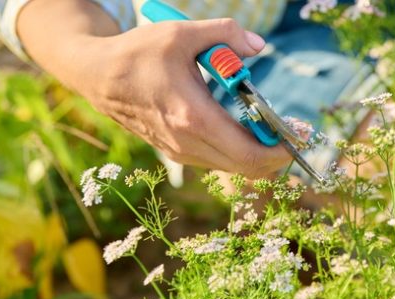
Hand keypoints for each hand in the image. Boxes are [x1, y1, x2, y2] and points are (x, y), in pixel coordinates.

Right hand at [68, 19, 290, 176]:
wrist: (97, 76)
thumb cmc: (138, 53)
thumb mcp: (182, 33)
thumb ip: (225, 34)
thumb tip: (259, 47)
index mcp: (193, 117)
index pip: (250, 153)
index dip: (282, 149)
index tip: (298, 133)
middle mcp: (188, 143)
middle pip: (248, 168)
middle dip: (276, 153)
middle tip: (291, 132)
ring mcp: (181, 152)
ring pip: (233, 166)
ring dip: (257, 151)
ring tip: (269, 124)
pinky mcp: (176, 153)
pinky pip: (218, 160)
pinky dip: (238, 150)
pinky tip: (242, 125)